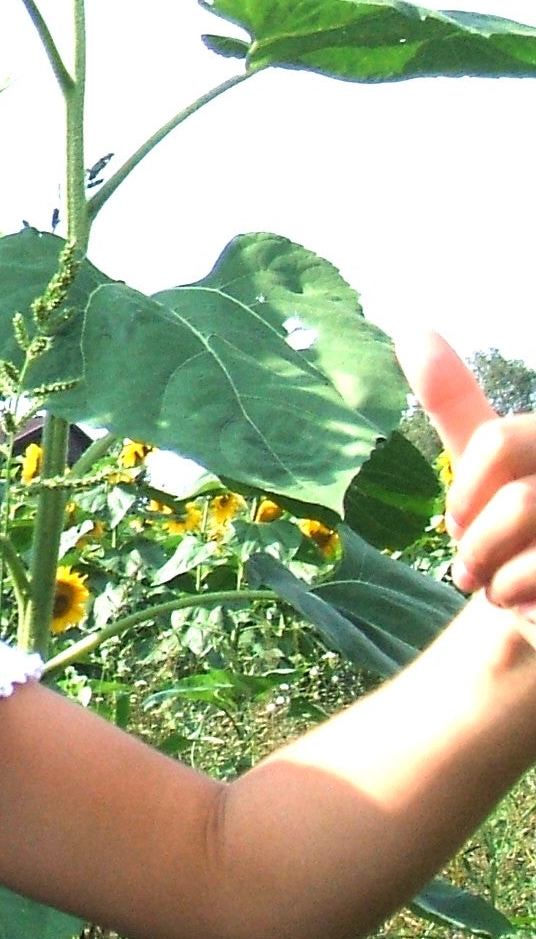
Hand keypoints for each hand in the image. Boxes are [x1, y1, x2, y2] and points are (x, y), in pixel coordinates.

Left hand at [404, 332, 535, 630]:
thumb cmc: (515, 531)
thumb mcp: (487, 465)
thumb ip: (458, 403)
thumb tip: (414, 331)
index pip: (498, 442)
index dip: (465, 493)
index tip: (462, 523)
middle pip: (518, 501)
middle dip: (478, 543)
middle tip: (473, 569)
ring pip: (531, 534)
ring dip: (496, 577)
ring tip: (501, 588)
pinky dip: (519, 601)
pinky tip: (527, 607)